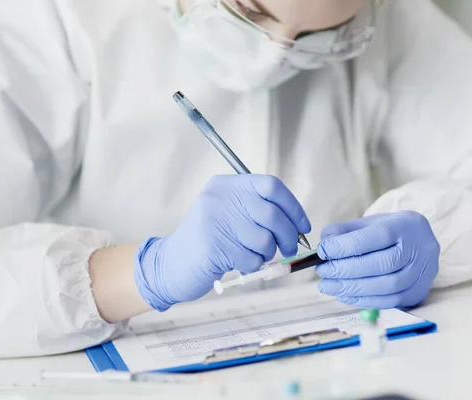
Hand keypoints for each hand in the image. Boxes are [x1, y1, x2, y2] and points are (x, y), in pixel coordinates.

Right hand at [134, 175, 310, 310]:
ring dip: (267, 254)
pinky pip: (252, 259)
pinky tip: (239, 264)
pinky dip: (252, 266)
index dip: (293, 207)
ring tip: (252, 255)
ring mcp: (214, 221)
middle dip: (287, 236)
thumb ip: (255, 209)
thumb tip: (296, 222)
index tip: (302, 226)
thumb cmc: (207, 242)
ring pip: (265, 240)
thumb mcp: (225, 213)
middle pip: (272, 214)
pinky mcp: (213, 246)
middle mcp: (219, 198)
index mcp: (226, 185)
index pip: (271, 185)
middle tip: (288, 248)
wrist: (169, 264)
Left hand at [316, 211, 439, 308]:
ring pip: (387, 286)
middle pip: (382, 264)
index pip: (377, 236)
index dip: (346, 246)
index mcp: (405, 225)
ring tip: (328, 285)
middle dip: (346, 269)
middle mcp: (419, 250)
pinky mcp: (418, 292)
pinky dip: (363, 300)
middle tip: (322, 271)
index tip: (323, 251)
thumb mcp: (367, 223)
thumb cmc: (389, 231)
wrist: (420, 242)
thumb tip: (323, 246)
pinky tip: (343, 295)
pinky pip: (390, 302)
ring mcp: (421, 273)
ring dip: (352, 288)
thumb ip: (344, 231)